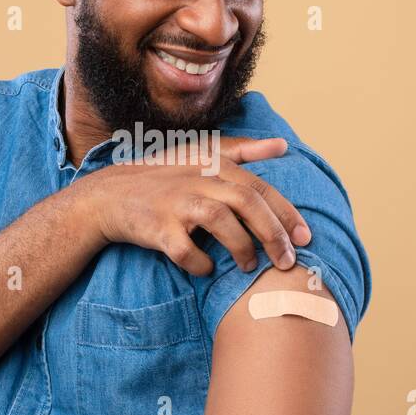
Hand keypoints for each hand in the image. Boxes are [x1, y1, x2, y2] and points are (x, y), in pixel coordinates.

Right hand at [73, 135, 311, 276]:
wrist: (109, 196)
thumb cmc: (162, 178)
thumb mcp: (200, 155)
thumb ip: (243, 150)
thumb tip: (282, 144)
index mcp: (212, 165)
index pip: (259, 187)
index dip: (286, 213)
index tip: (306, 238)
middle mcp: (197, 180)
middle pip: (246, 202)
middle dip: (273, 233)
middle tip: (288, 261)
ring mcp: (175, 203)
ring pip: (219, 221)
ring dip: (242, 248)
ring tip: (250, 268)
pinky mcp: (156, 228)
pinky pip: (185, 250)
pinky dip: (200, 263)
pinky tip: (207, 270)